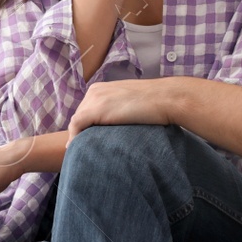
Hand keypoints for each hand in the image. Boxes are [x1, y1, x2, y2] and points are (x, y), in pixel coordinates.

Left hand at [68, 78, 187, 138]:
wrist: (166, 98)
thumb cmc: (155, 102)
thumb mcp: (130, 102)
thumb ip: (118, 109)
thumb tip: (116, 125)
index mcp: (101, 88)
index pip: (86, 109)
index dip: (85, 126)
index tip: (87, 141)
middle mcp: (95, 91)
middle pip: (79, 116)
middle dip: (80, 132)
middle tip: (83, 150)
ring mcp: (94, 99)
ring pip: (76, 122)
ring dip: (78, 137)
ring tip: (82, 153)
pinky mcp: (96, 110)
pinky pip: (76, 126)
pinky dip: (75, 138)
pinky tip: (78, 150)